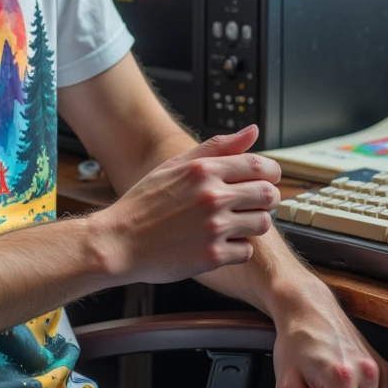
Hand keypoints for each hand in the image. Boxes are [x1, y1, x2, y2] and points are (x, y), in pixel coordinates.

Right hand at [97, 124, 281, 283]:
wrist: (117, 243)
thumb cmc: (143, 204)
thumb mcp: (174, 165)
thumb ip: (217, 147)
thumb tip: (253, 131)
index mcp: (204, 171)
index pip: (260, 166)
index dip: (271, 174)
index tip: (267, 180)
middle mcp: (212, 197)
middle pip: (268, 195)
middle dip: (267, 199)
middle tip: (255, 204)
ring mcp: (214, 228)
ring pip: (262, 223)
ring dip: (254, 224)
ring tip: (236, 224)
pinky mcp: (212, 256)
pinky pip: (246, 251)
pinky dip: (238, 249)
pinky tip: (220, 243)